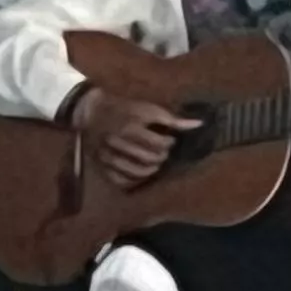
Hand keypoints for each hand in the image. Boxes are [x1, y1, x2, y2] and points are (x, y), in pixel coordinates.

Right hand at [67, 87, 194, 190]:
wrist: (92, 113)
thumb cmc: (124, 109)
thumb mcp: (148, 109)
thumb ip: (172, 120)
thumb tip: (198, 125)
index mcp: (130, 128)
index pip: (158, 144)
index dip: (169, 143)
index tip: (170, 139)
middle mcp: (117, 145)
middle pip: (148, 159)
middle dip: (162, 157)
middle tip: (163, 152)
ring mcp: (107, 157)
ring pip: (135, 173)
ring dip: (151, 170)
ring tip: (155, 162)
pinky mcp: (100, 166)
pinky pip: (120, 181)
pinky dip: (134, 181)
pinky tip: (141, 173)